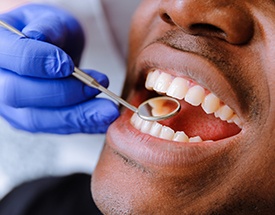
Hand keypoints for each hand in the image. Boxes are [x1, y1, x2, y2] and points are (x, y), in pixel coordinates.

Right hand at [0, 4, 118, 133]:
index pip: (12, 59)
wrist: (51, 51)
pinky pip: (54, 128)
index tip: (68, 65)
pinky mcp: (30, 120)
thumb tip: (39, 37)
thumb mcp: (51, 20)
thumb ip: (47, 27)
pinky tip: (102, 121)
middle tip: (97, 87)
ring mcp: (11, 106)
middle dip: (63, 93)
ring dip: (77, 117)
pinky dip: (82, 125)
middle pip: (19, 95)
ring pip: (38, 119)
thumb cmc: (50, 32)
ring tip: (108, 111)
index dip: (40, 62)